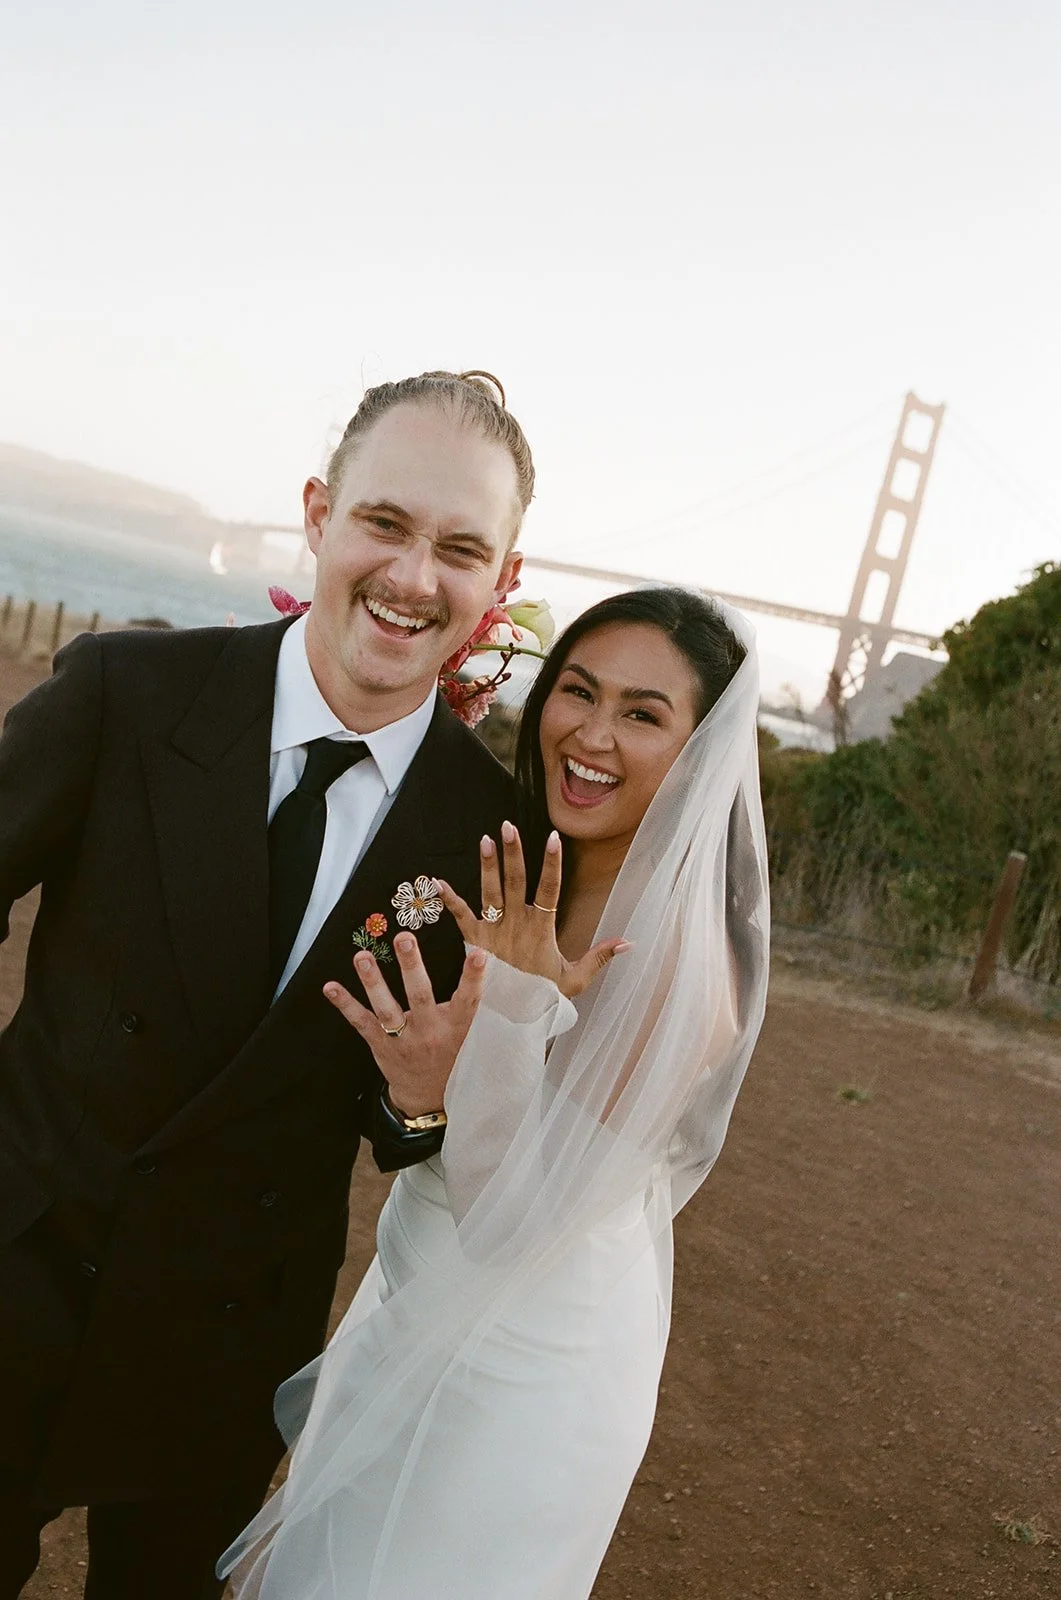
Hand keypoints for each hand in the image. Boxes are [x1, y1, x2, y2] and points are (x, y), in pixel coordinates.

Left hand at [324, 932, 487, 1116]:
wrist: (427, 1096)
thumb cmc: (451, 1054)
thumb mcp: (469, 1034)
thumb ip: (470, 1004)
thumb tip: (482, 960)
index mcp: (457, 1028)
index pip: (468, 999)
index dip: (474, 977)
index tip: (478, 954)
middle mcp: (430, 1032)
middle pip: (420, 996)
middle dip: (412, 966)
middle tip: (404, 939)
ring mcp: (403, 1040)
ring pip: (386, 1008)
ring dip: (373, 981)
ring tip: (362, 956)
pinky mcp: (381, 1045)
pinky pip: (361, 1022)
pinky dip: (345, 1004)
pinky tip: (330, 987)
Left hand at [437, 821, 629, 999]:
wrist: (509, 1022)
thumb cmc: (543, 999)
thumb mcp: (575, 980)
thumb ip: (600, 957)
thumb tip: (629, 942)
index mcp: (541, 930)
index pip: (549, 890)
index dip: (552, 864)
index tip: (553, 838)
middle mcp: (516, 926)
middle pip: (516, 883)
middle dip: (513, 853)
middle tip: (508, 826)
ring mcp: (494, 933)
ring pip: (490, 893)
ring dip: (487, 866)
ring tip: (485, 840)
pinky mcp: (474, 943)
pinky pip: (461, 918)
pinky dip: (450, 900)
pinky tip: (438, 882)